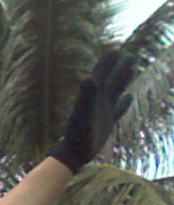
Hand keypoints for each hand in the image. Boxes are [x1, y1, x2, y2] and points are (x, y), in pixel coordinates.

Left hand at [48, 50, 136, 173]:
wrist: (73, 153)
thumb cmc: (76, 134)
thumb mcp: (81, 114)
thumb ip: (85, 97)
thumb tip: (88, 78)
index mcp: (92, 95)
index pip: (100, 73)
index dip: (107, 62)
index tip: (115, 50)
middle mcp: (98, 100)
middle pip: (110, 79)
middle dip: (119, 67)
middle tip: (129, 55)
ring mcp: (103, 110)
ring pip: (116, 90)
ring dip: (123, 79)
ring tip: (131, 68)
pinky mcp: (108, 121)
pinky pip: (118, 108)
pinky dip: (124, 102)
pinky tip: (129, 96)